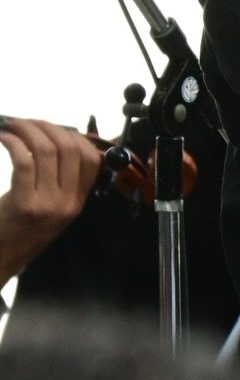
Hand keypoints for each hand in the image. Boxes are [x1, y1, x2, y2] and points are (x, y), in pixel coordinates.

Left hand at [0, 118, 103, 283]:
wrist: (1, 258)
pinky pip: (23, 162)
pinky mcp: (25, 204)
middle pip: (69, 149)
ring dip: (27, 130)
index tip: (53, 129)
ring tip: (12, 125)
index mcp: (77, 202)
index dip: (74, 136)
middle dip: (47, 126)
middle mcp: (67, 202)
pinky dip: (12, 143)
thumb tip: (56, 141)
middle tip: (27, 121)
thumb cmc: (20, 232)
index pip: (91, 159)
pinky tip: (4, 138)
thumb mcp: (50, 209)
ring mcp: (48, 204)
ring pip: (46, 151)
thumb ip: (59, 182)